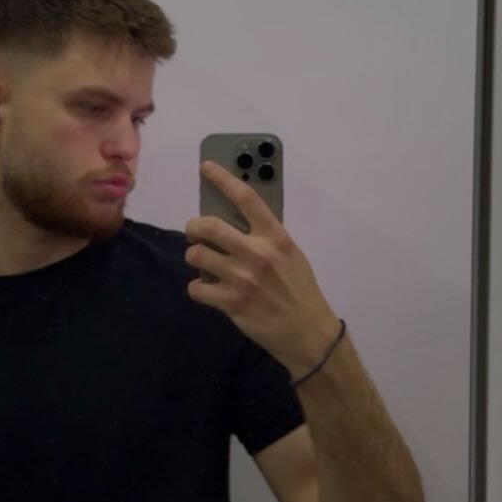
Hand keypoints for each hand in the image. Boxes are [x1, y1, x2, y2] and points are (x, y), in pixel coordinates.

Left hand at [184, 161, 340, 375]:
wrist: (307, 332)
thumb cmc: (300, 290)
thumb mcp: (291, 255)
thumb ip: (266, 238)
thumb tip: (235, 221)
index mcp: (275, 237)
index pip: (246, 198)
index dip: (222, 179)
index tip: (206, 168)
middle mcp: (257, 253)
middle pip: (208, 226)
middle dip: (193, 227)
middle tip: (195, 233)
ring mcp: (242, 278)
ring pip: (196, 256)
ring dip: (195, 257)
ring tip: (204, 263)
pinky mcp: (230, 302)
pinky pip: (196, 288)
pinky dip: (197, 289)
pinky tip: (207, 291)